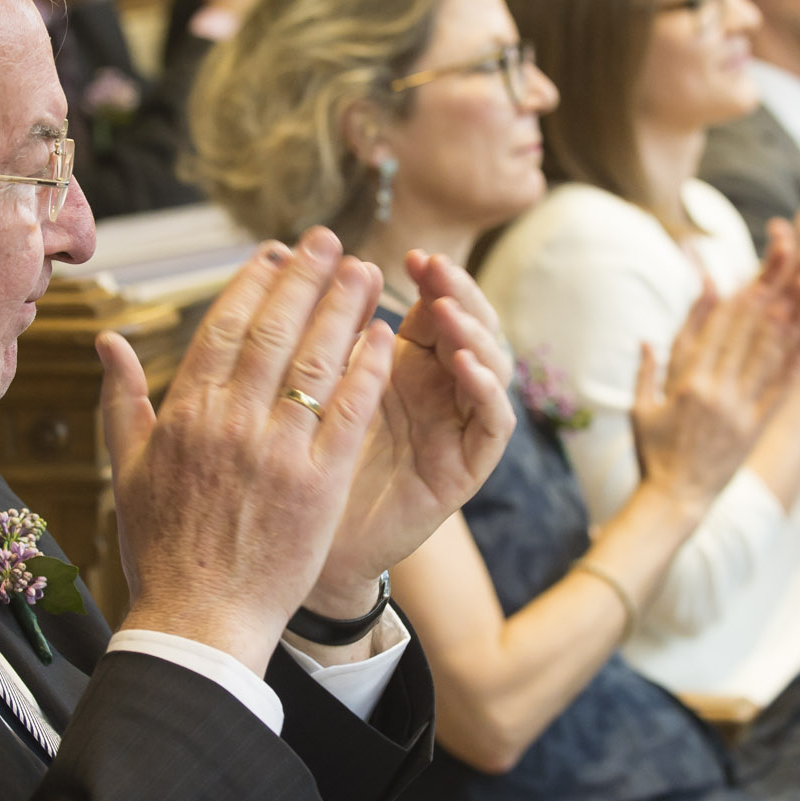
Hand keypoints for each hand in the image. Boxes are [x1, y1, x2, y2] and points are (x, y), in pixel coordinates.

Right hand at [98, 228, 394, 674]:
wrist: (199, 622)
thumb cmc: (161, 551)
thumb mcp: (129, 470)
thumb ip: (121, 400)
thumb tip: (105, 341)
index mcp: (185, 416)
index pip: (224, 329)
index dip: (253, 284)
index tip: (276, 252)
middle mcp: (231, 425)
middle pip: (274, 331)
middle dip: (306, 279)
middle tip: (331, 241)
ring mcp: (277, 453)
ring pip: (315, 362)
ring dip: (344, 309)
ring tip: (366, 272)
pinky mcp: (318, 485)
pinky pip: (348, 413)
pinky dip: (367, 370)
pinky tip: (385, 337)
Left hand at [309, 250, 516, 618]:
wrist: (307, 544)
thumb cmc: (306, 462)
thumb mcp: (321, 385)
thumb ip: (336, 334)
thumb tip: (331, 264)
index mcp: (409, 363)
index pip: (437, 306)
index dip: (434, 278)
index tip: (415, 256)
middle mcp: (441, 390)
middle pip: (472, 327)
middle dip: (459, 293)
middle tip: (437, 270)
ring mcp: (458, 428)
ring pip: (492, 368)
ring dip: (475, 333)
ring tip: (448, 313)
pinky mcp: (466, 469)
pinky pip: (493, 424)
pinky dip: (487, 390)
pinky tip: (465, 366)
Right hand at [633, 220, 799, 506]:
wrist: (674, 501)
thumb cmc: (652, 452)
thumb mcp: (641, 406)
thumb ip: (650, 367)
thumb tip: (651, 333)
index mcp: (687, 381)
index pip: (720, 324)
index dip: (743, 287)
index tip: (760, 260)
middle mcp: (718, 390)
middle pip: (751, 327)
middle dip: (775, 285)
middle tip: (797, 252)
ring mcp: (741, 408)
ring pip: (772, 349)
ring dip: (794, 309)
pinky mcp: (757, 426)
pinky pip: (783, 383)